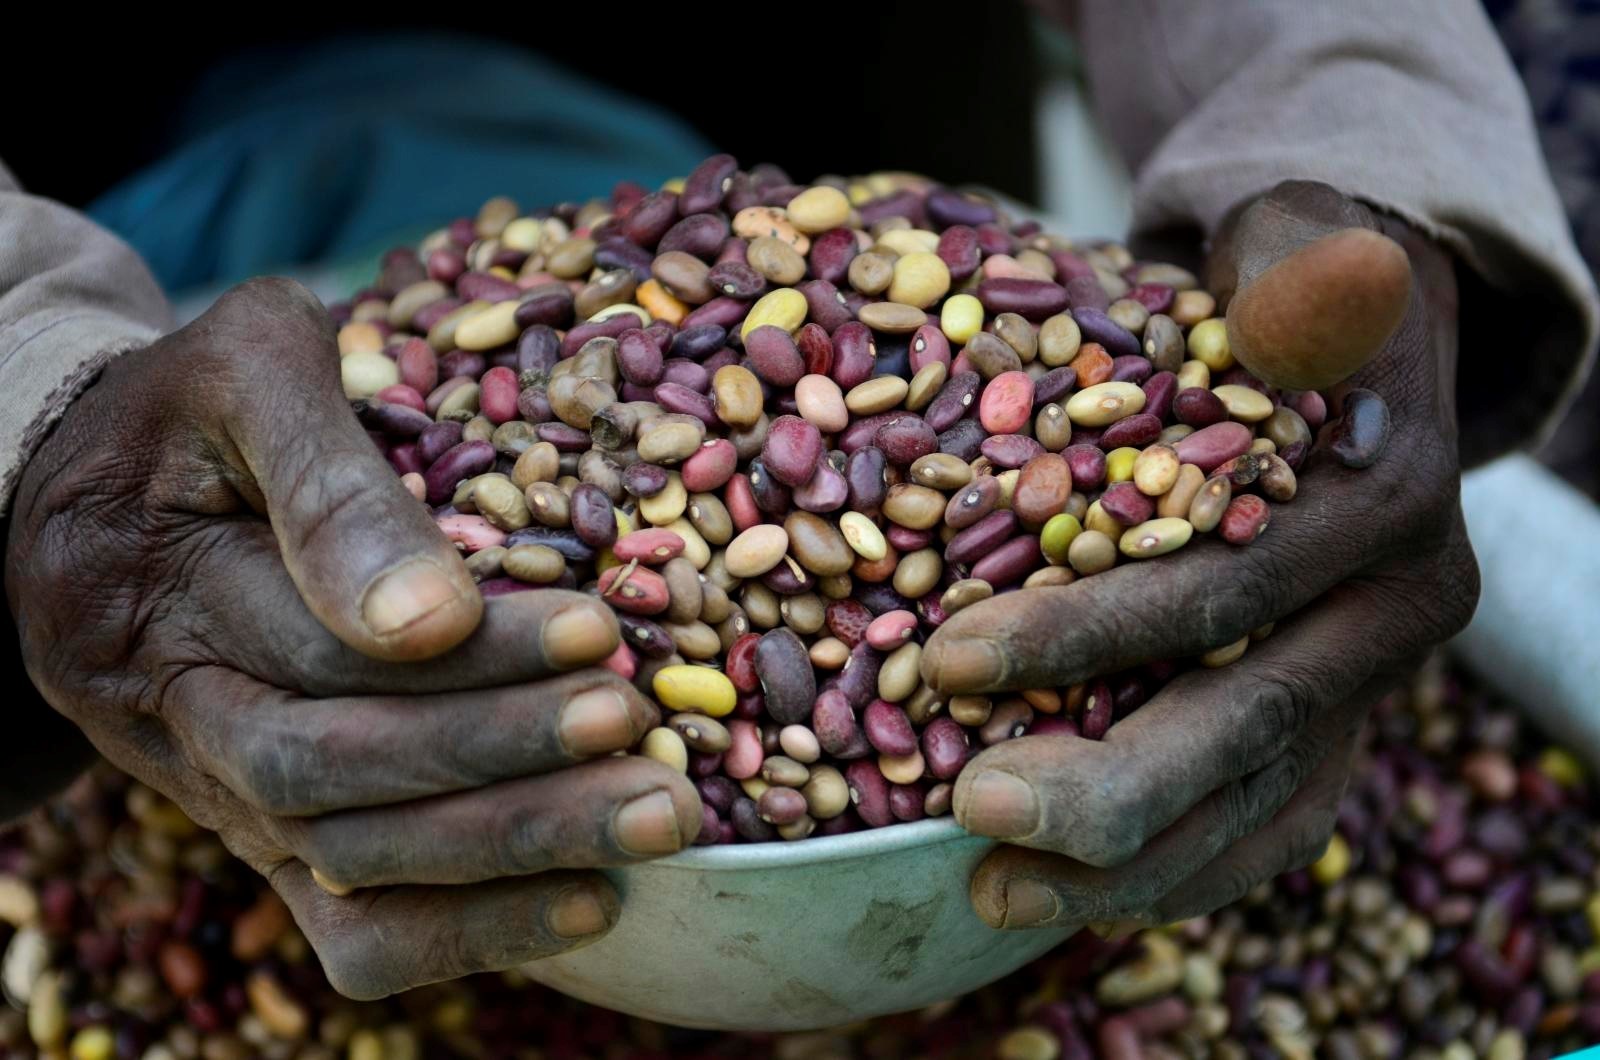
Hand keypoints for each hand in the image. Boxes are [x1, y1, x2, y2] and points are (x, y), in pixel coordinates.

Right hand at [5, 279, 701, 996]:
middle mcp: (168, 704)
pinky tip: (591, 903)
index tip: (596, 630)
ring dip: (507, 849)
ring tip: (653, 816)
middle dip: (493, 754)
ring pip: (345, 860)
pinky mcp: (261, 840)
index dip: (461, 651)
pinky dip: (466, 932)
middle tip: (635, 723)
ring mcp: (210, 787)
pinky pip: (347, 928)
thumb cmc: (198, 406)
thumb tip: (432, 619)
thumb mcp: (250, 365)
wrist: (97, 493)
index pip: (316, 642)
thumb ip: (328, 474)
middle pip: (326, 763)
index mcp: (156, 578)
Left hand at [921, 182, 1479, 930]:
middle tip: (965, 807)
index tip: (946, 656)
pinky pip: (1270, 828)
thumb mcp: (1289, 244)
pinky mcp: (1338, 727)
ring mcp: (1373, 682)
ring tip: (991, 891)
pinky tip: (1067, 898)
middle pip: (1246, 720)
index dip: (1090, 631)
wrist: (1354, 351)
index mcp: (1384, 495)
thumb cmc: (1281, 287)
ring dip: (1127, 863)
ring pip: (1260, 802)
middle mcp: (1397, 605)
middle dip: (1103, 779)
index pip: (1227, 585)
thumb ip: (1293, 278)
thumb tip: (1323, 286)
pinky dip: (1177, 875)